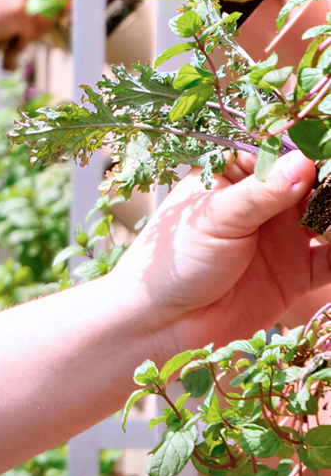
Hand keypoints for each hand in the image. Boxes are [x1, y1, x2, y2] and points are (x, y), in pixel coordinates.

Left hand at [107, 150, 330, 359]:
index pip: (283, 152)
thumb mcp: (216, 218)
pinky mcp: (296, 275)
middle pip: (313, 181)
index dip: (312, 149)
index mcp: (237, 177)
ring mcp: (283, 237)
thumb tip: (304, 162)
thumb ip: (262, 193)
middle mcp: (264, 203)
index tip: (328, 151)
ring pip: (327, 217)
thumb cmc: (173, 262)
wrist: (162, 327)